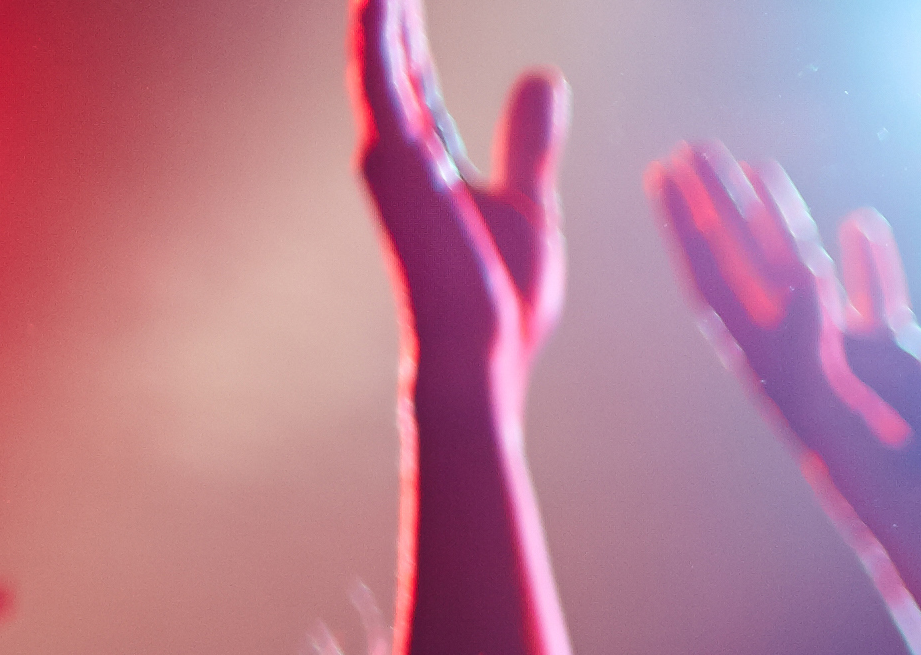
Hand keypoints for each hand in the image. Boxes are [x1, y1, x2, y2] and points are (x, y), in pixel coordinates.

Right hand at [358, 0, 562, 392]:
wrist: (482, 355)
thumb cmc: (501, 299)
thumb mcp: (528, 201)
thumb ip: (529, 140)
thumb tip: (544, 77)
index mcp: (428, 158)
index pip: (412, 73)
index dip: (405, 23)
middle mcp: (397, 149)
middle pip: (387, 53)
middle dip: (385, 2)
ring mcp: (389, 155)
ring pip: (375, 54)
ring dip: (380, 4)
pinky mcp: (394, 162)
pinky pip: (379, 79)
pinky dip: (376, 31)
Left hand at [651, 143, 920, 569]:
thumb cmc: (873, 475)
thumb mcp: (825, 405)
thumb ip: (807, 338)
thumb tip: (802, 272)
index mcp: (766, 363)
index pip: (713, 281)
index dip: (686, 227)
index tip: (662, 174)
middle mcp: (799, 348)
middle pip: (749, 262)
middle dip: (721, 207)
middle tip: (697, 149)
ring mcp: (847, 347)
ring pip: (808, 268)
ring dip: (784, 218)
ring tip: (761, 168)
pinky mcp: (895, 352)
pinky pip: (878, 293)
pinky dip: (871, 260)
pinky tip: (863, 224)